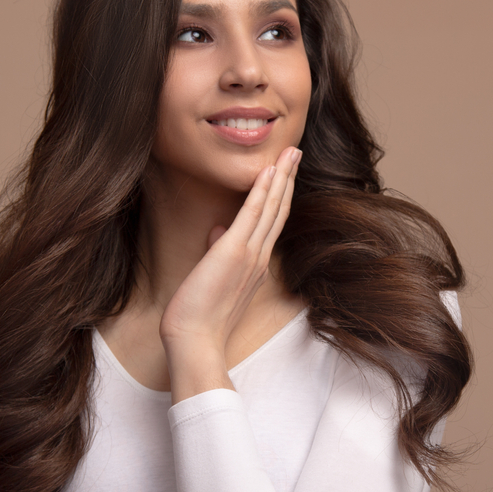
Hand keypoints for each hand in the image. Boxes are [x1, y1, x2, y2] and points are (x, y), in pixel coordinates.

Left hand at [160, 146, 301, 402]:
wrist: (195, 341)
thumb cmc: (200, 316)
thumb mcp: (211, 278)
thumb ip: (218, 251)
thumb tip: (216, 230)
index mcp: (256, 263)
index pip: (272, 222)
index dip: (280, 194)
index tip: (284, 171)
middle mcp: (259, 256)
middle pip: (279, 209)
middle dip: (288, 178)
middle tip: (297, 151)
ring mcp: (250, 254)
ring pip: (271, 207)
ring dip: (281, 177)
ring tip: (291, 152)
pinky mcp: (234, 251)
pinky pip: (253, 215)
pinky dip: (262, 192)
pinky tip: (269, 172)